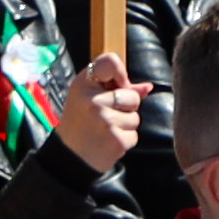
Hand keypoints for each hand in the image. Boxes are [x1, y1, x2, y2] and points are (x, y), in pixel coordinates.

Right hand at [40, 61, 149, 177]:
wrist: (69, 156)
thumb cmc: (81, 123)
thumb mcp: (89, 98)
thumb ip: (118, 89)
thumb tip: (148, 87)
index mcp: (83, 84)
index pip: (110, 62)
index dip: (120, 73)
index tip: (118, 84)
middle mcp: (93, 100)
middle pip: (132, 96)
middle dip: (126, 107)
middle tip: (105, 117)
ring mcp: (105, 120)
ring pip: (135, 118)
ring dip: (125, 126)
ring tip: (105, 130)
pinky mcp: (116, 139)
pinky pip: (134, 135)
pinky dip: (124, 140)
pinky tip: (107, 142)